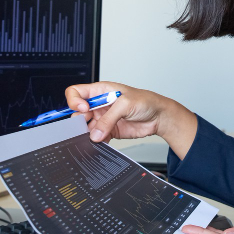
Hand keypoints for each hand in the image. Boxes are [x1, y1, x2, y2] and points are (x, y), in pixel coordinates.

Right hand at [65, 82, 197, 158]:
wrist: (159, 117)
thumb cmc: (146, 102)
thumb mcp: (126, 104)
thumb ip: (109, 118)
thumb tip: (95, 133)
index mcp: (101, 91)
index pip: (76, 92)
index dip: (75, 101)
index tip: (84, 109)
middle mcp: (99, 105)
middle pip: (78, 113)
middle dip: (80, 121)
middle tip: (88, 127)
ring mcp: (103, 119)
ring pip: (85, 128)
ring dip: (87, 134)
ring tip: (96, 137)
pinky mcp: (109, 131)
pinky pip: (96, 138)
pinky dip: (96, 142)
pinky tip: (102, 142)